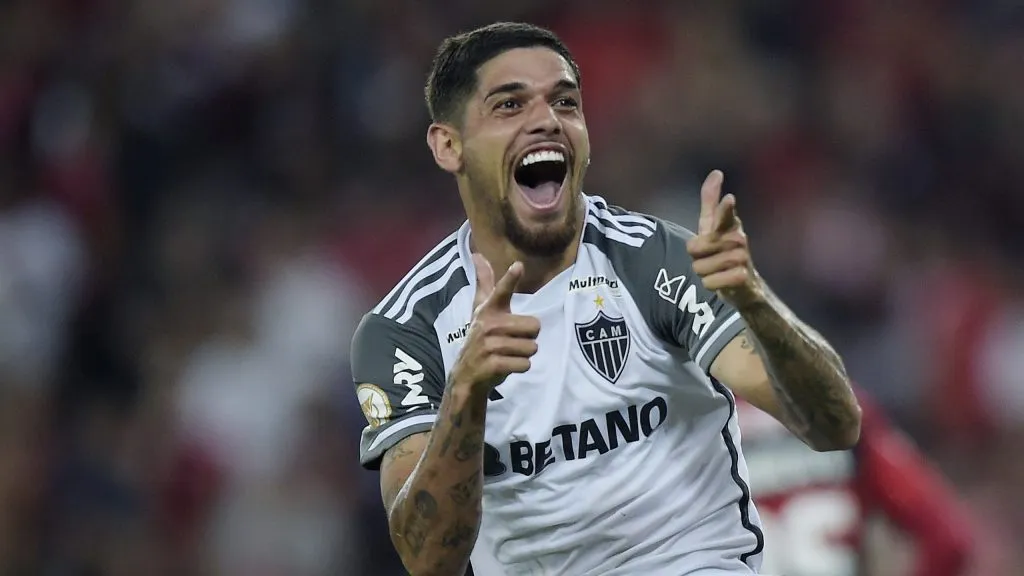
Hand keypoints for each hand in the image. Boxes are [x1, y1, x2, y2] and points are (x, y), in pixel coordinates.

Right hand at [450, 254, 540, 391]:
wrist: (466, 375)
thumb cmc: (482, 338)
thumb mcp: (481, 310)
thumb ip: (484, 283)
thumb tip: (478, 255)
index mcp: (489, 310)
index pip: (502, 291)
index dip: (510, 279)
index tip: (518, 265)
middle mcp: (488, 324)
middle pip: (534, 326)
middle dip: (528, 338)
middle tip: (511, 342)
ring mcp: (489, 345)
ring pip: (532, 347)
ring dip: (523, 355)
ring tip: (507, 355)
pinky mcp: (493, 364)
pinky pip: (525, 364)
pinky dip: (520, 367)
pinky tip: (506, 366)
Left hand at [686, 170, 763, 308]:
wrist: (743, 284)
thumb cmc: (723, 250)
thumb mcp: (713, 226)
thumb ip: (710, 201)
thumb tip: (716, 172)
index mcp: (729, 225)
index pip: (725, 214)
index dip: (725, 209)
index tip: (729, 199)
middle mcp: (738, 239)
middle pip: (695, 248)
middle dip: (696, 257)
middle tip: (710, 258)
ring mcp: (742, 258)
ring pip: (699, 267)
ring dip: (703, 273)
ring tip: (717, 270)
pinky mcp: (741, 277)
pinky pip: (708, 283)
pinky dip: (710, 285)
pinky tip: (723, 282)